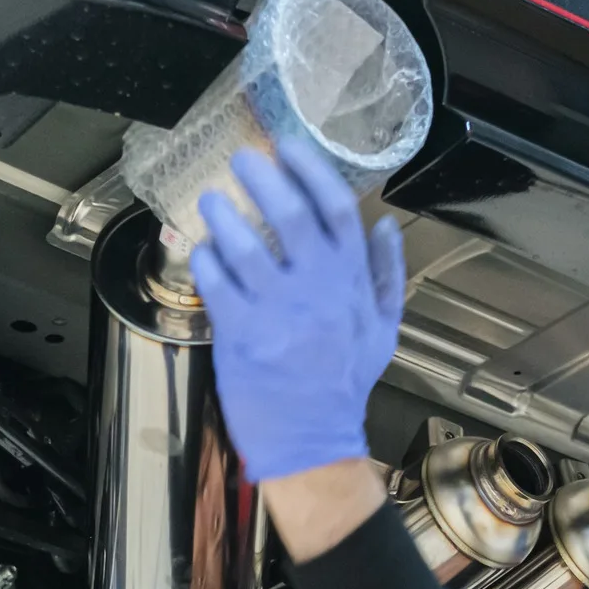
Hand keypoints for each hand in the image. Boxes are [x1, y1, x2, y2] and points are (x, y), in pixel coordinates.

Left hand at [189, 138, 406, 484]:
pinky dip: (206, 261)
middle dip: (262, 179)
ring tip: (211, 201)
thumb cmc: (345, 383)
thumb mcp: (383, 328)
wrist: (315, 442)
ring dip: (223, 215)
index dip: (312, 171)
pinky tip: (203, 252)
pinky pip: (216, 284)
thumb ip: (386, 274)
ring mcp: (278, 313)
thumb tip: (383, 224)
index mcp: (351, 283)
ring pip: (245, 246)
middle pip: (290, 215)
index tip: (288, 146)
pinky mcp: (242, 336)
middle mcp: (317, 291)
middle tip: (240, 161)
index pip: (337, 210)